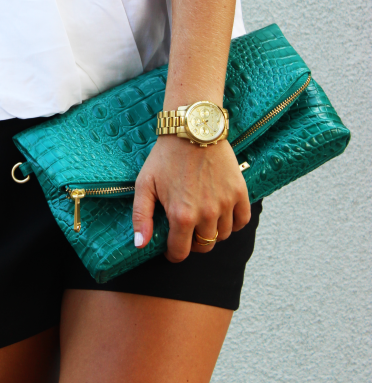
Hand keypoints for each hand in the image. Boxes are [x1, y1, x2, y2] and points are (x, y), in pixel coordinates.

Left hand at [132, 135, 250, 261]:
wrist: (192, 130)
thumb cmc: (165, 156)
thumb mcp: (144, 184)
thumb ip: (141, 216)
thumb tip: (140, 245)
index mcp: (181, 215)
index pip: (180, 252)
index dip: (173, 252)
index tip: (171, 246)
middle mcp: (206, 214)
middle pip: (204, 246)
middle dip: (192, 242)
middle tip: (186, 229)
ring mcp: (225, 204)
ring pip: (222, 236)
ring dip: (212, 232)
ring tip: (202, 218)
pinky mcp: (239, 192)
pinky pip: (242, 221)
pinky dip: (233, 222)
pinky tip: (222, 213)